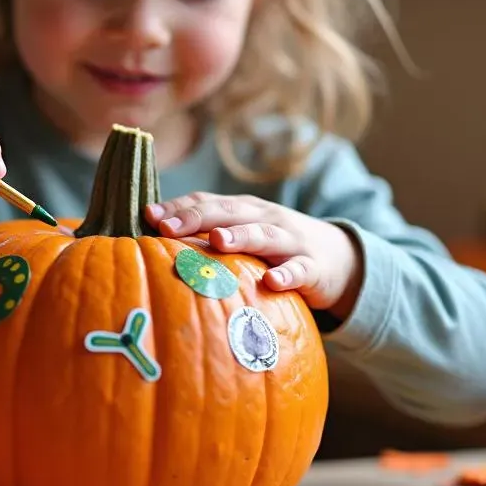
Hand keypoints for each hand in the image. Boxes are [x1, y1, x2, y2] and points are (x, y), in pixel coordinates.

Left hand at [144, 193, 363, 320]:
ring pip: (262, 235)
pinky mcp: (312, 268)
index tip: (148, 215)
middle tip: (167, 227)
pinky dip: (286, 274)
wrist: (338, 259)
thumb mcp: (242, 236)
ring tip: (217, 241)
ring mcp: (289, 241)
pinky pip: (299, 270)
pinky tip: (271, 282)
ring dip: (239, 236)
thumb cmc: (274, 249)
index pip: (206, 202)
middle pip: (228, 213)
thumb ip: (206, 238)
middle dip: (196, 218)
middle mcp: (263, 218)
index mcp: (241, 210)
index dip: (177, 207)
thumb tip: (152, 244)